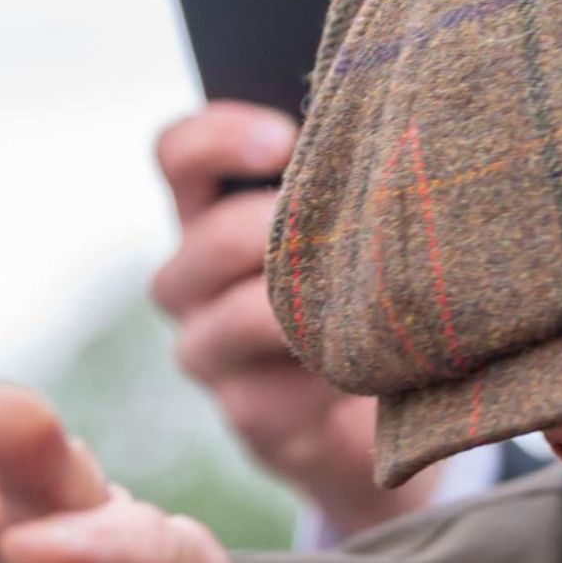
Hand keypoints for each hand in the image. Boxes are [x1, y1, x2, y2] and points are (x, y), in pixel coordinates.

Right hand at [151, 102, 441, 536]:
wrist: (376, 425)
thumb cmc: (371, 300)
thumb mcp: (357, 234)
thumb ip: (345, 187)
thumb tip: (382, 136)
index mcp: (210, 216)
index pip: (179, 156)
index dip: (220, 138)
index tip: (285, 138)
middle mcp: (192, 284)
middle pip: (208, 238)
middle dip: (283, 228)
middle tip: (354, 231)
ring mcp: (211, 356)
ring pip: (236, 315)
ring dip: (305, 304)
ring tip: (367, 302)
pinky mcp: (250, 420)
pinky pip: (275, 389)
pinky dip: (330, 374)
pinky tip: (374, 373)